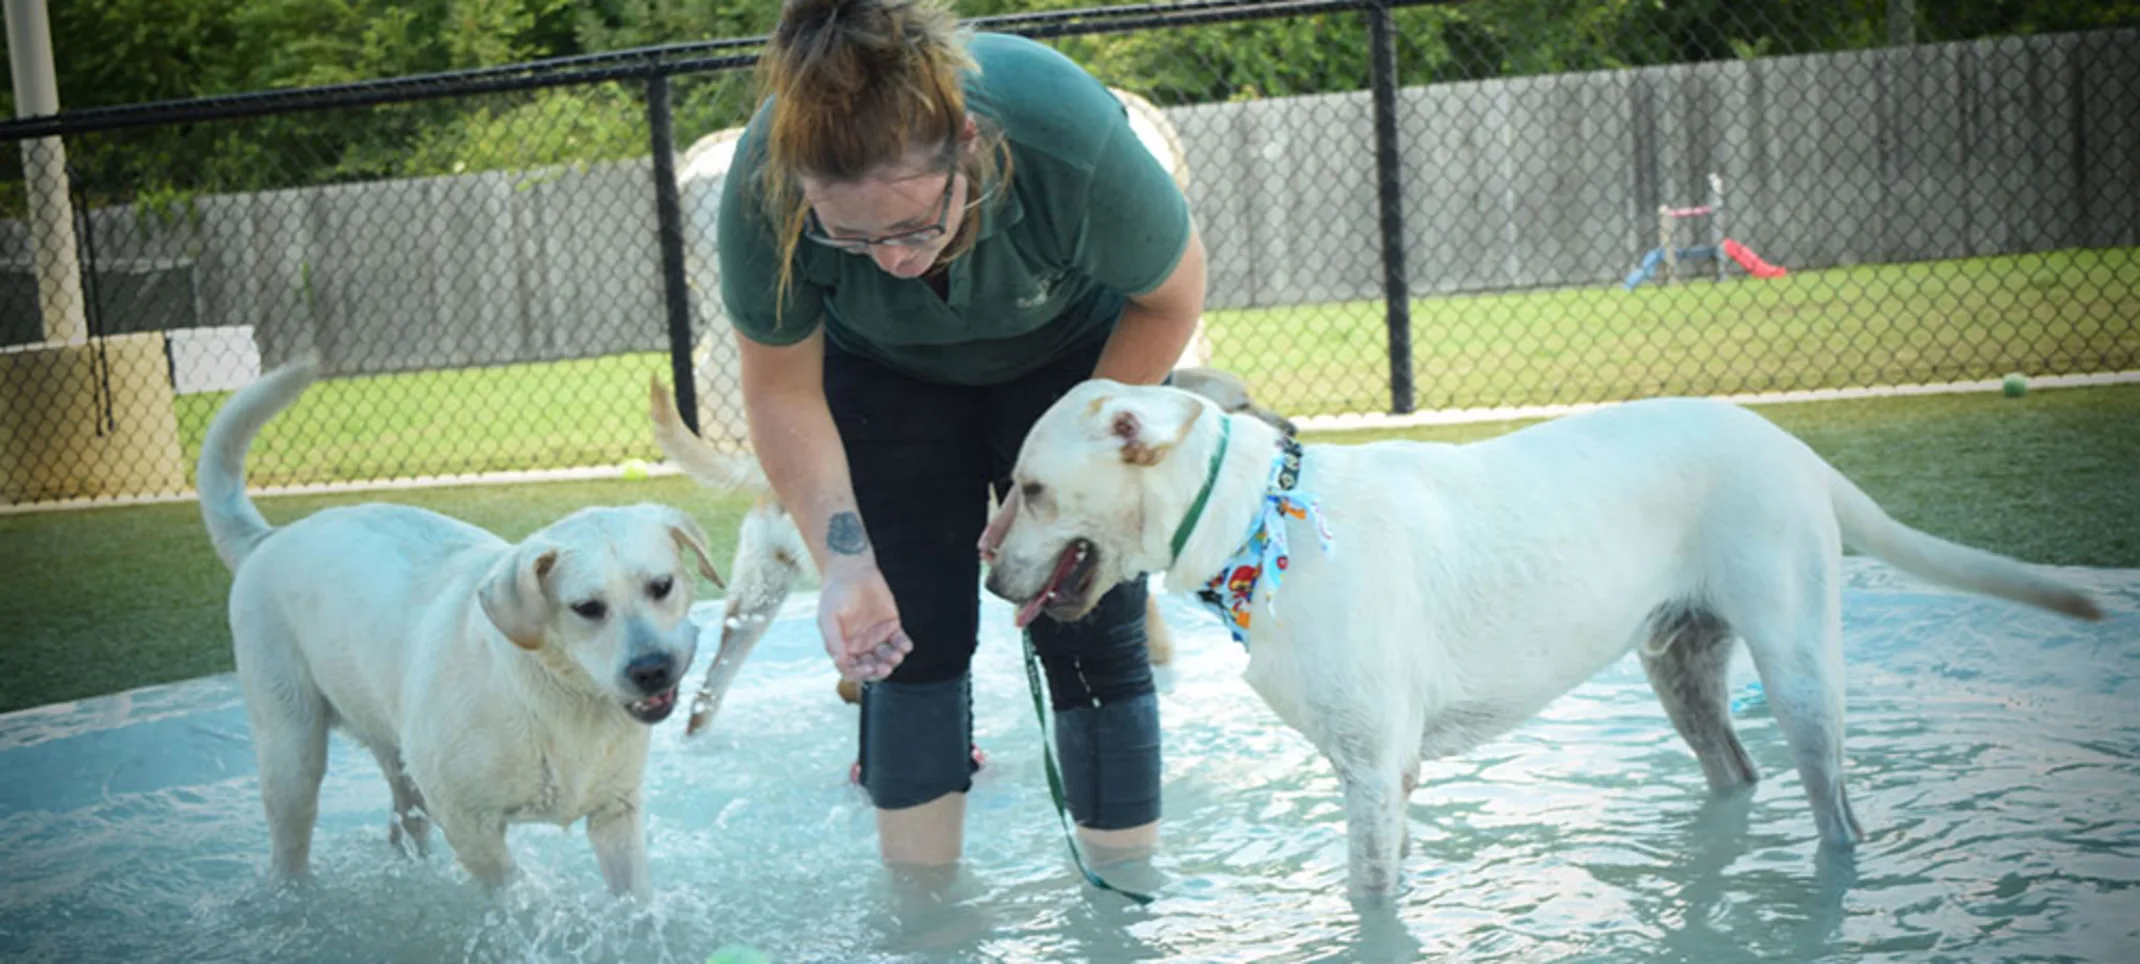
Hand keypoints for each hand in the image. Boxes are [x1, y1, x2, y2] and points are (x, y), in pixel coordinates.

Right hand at [816, 557, 913, 682]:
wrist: (853, 571)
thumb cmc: (836, 594)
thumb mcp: (829, 617)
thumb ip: (833, 640)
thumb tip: (839, 662)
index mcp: (843, 647)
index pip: (851, 670)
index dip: (860, 674)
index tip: (869, 668)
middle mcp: (860, 646)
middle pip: (871, 667)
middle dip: (879, 670)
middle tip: (885, 667)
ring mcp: (877, 637)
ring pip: (887, 658)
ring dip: (893, 660)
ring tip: (896, 654)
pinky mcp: (892, 627)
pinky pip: (900, 642)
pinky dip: (904, 646)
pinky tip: (904, 645)